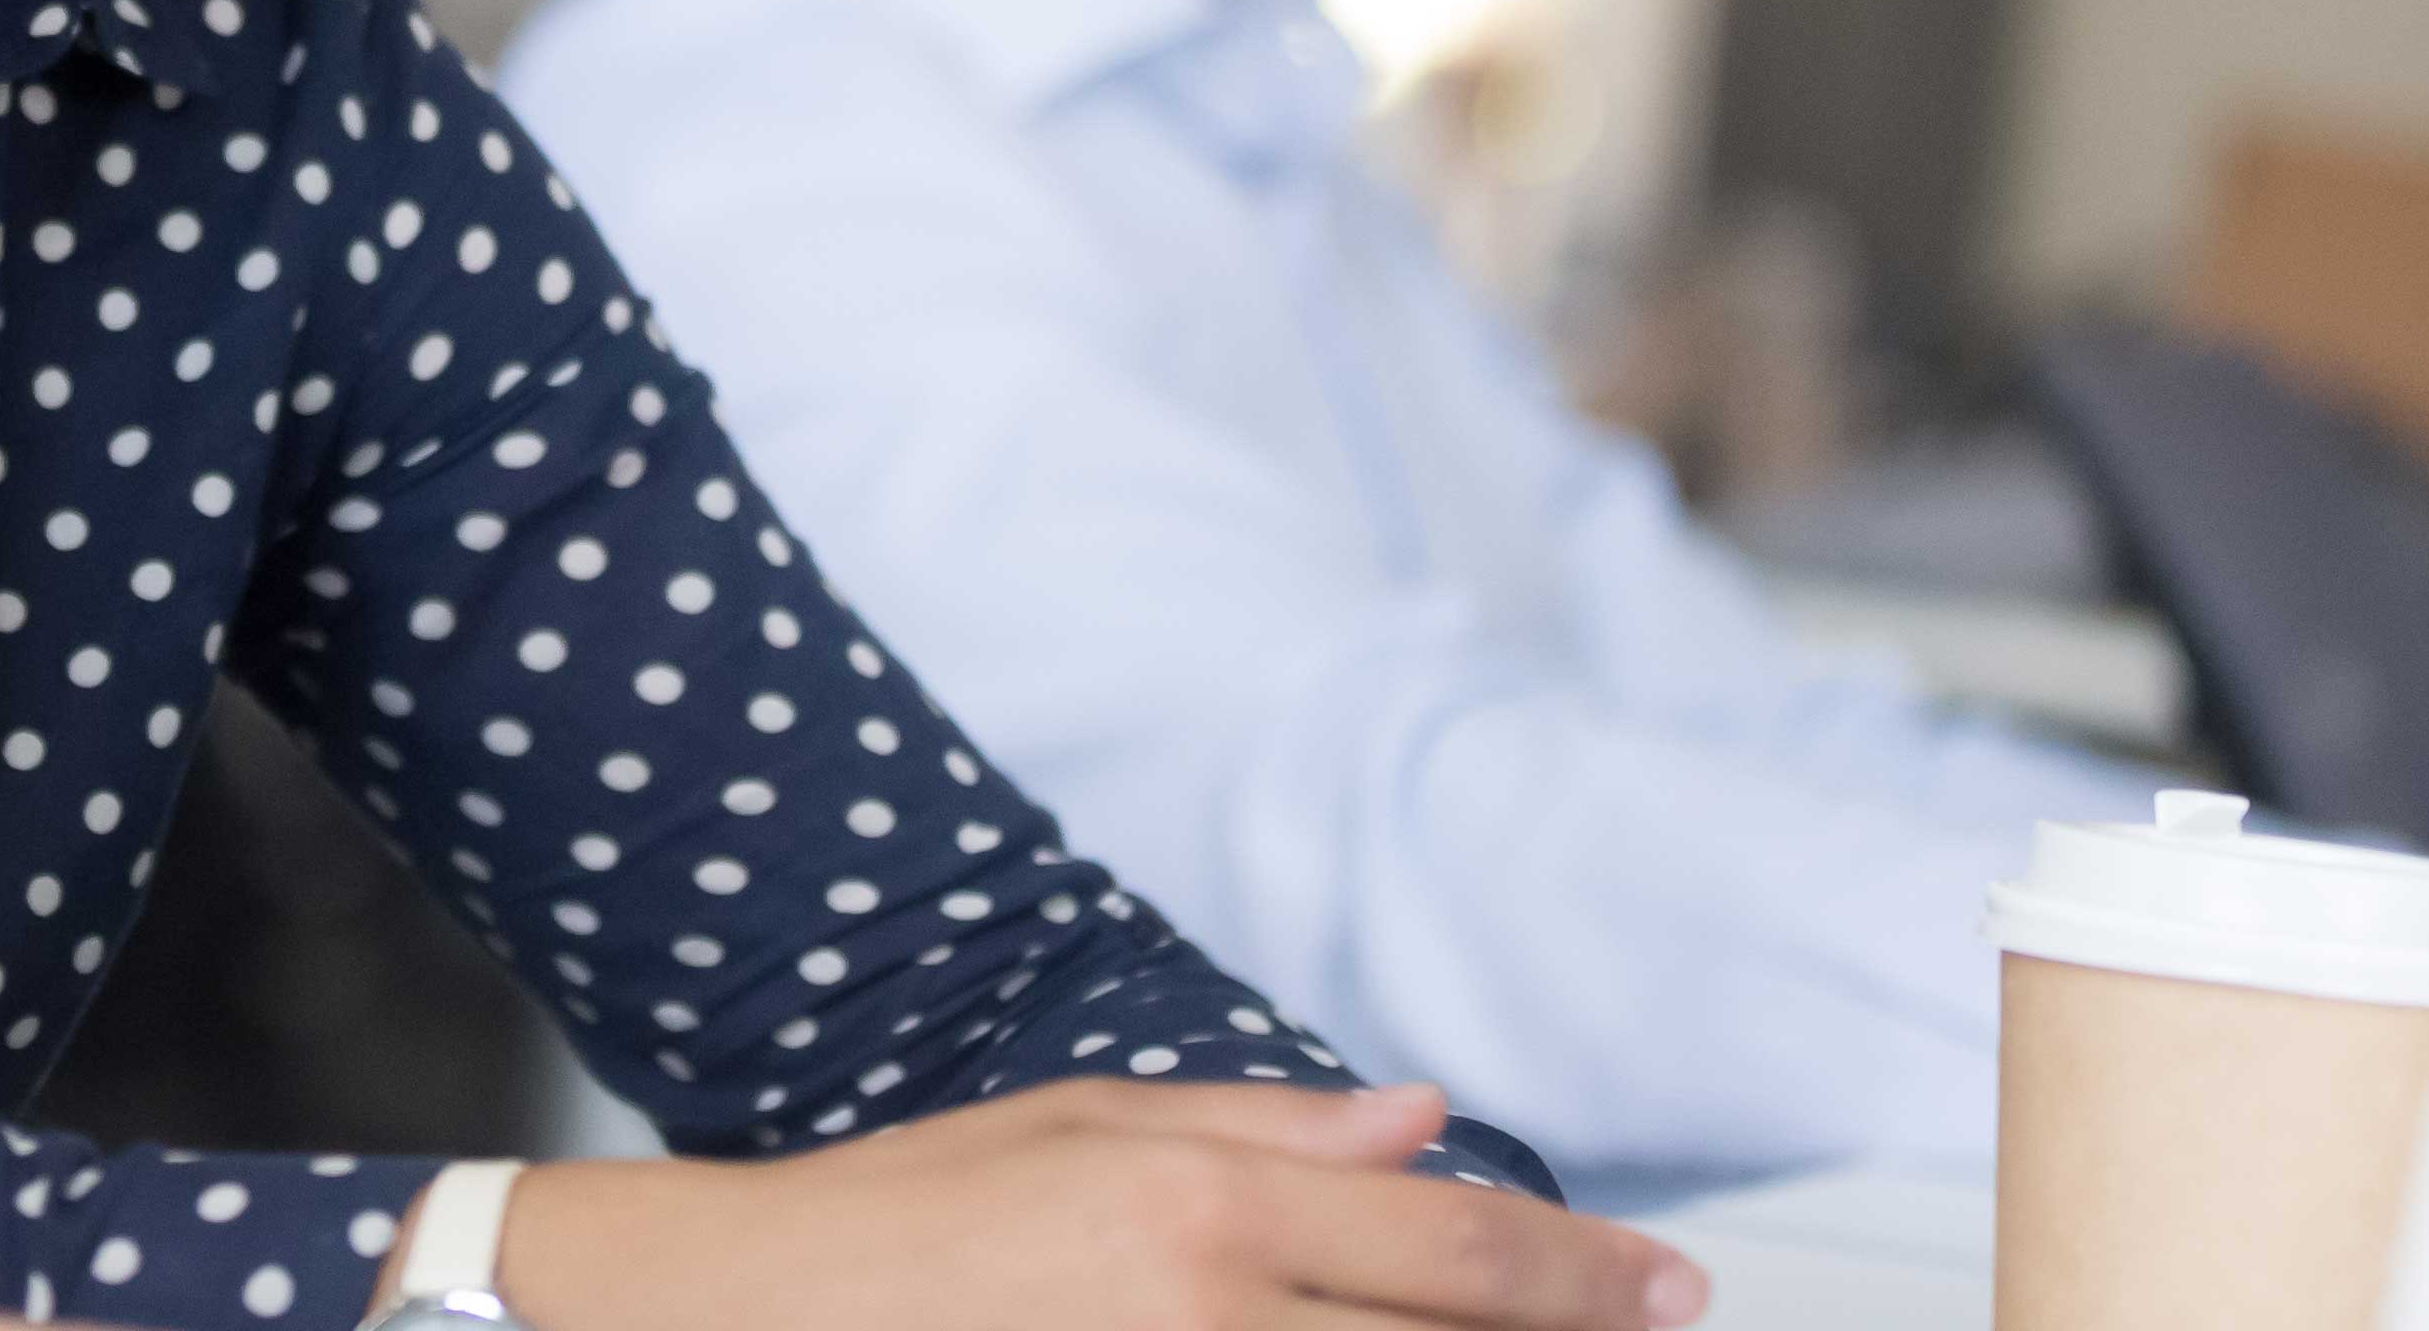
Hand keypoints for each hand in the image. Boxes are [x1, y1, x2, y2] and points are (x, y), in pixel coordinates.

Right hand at [484, 1082, 1708, 1330]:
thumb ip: (1266, 1123)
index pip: (1461, 1249)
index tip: (1677, 1290)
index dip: (1594, 1276)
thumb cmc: (901, 1219)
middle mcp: (1210, 1315)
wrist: (752, 1318)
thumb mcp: (1079, 1123)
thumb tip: (1423, 1119)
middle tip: (1651, 1328)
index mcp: (1200, 1206)